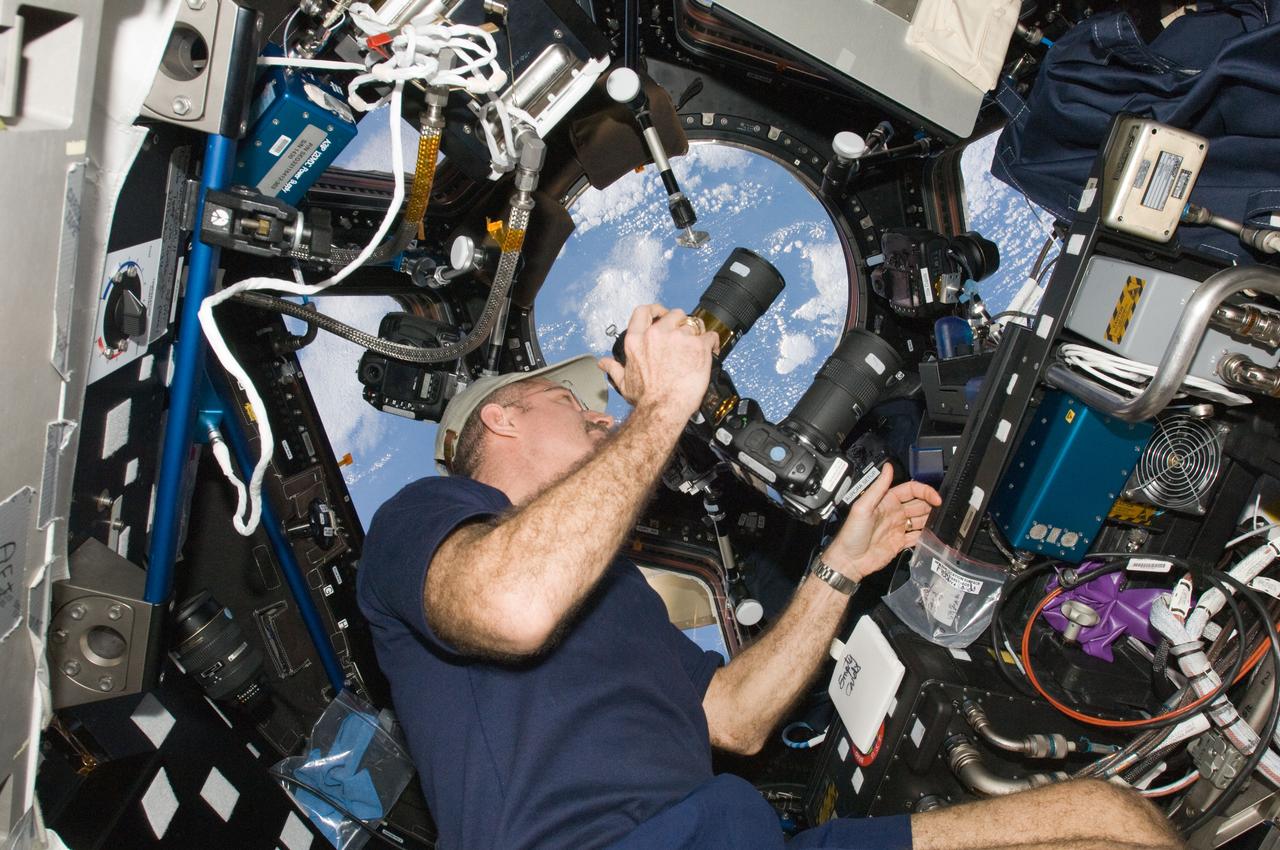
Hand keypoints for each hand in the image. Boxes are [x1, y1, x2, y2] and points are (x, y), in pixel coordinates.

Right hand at [598, 304, 717, 422]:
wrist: (663, 410)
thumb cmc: (645, 399)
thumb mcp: (624, 383)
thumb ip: (614, 369)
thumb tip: (603, 363)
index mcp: (637, 340)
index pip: (644, 311)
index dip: (656, 310)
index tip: (662, 314)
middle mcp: (657, 334)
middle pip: (674, 314)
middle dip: (681, 323)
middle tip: (684, 337)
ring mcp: (679, 338)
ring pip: (694, 325)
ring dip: (697, 335)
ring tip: (697, 350)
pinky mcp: (698, 346)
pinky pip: (711, 336)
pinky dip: (712, 343)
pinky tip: (710, 352)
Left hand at [822, 464, 940, 580]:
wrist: (850, 560)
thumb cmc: (851, 534)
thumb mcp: (863, 507)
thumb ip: (878, 487)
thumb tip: (888, 467)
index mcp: (886, 501)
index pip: (911, 490)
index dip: (925, 492)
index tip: (936, 497)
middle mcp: (894, 513)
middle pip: (919, 504)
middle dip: (931, 505)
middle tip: (941, 509)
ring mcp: (899, 528)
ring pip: (921, 519)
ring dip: (931, 518)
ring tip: (940, 520)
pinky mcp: (901, 542)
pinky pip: (918, 536)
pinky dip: (926, 535)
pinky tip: (933, 534)